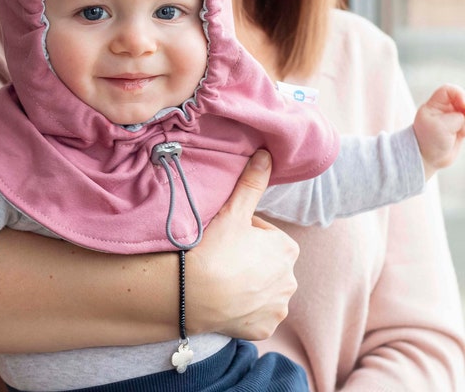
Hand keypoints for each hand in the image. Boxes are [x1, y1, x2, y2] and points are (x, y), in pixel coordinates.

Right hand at [186, 150, 298, 340]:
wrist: (192, 293)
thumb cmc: (214, 248)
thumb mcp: (234, 211)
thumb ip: (252, 182)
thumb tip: (267, 154)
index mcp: (287, 249)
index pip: (264, 235)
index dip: (243, 232)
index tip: (225, 236)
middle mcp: (290, 280)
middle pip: (266, 262)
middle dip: (249, 259)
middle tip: (221, 256)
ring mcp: (277, 307)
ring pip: (263, 289)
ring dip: (248, 284)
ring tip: (221, 278)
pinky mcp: (264, 328)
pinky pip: (256, 314)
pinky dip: (244, 309)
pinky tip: (226, 301)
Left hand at [414, 83, 464, 178]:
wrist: (428, 158)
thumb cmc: (429, 141)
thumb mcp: (442, 126)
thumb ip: (459, 117)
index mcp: (434, 105)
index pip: (449, 90)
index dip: (460, 95)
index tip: (464, 108)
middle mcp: (444, 109)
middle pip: (463, 100)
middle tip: (464, 124)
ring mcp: (453, 118)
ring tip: (463, 132)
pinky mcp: (461, 128)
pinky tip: (464, 134)